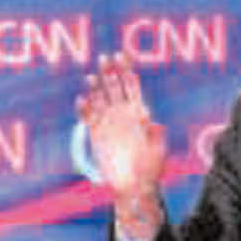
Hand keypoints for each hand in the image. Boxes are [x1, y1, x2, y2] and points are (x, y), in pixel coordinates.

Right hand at [76, 51, 167, 240]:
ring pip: (99, 98)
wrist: (133, 185)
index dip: (126, 70)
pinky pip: (87, 116)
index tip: (121, 56)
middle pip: (114, 86)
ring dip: (95, 86)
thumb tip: (155, 122)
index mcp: (139, 113)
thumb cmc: (150, 169)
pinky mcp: (96, 133)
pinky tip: (82, 100)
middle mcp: (122, 114)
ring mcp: (108, 122)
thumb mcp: (158, 152)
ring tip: (92, 76)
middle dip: (109, 71)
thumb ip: (155, 136)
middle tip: (104, 58)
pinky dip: (84, 108)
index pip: (131, 85)